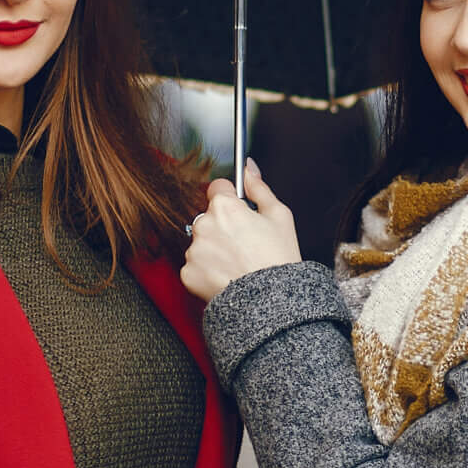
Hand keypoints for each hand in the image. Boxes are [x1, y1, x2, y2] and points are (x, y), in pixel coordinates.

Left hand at [181, 162, 301, 300]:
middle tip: (245, 243)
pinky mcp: (188, 273)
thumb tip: (249, 167)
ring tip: (237, 263)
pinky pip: (195, 265)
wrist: (271, 300)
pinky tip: (226, 276)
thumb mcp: (280, 215)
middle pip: (209, 217)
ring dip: (214, 248)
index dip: (232, 199)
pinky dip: (207, 270)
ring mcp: (193, 250)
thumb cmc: (278, 259)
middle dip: (223, 226)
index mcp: (224, 207)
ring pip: (201, 242)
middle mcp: (203, 225)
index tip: (241, 212)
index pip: (217, 188)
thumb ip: (259, 187)